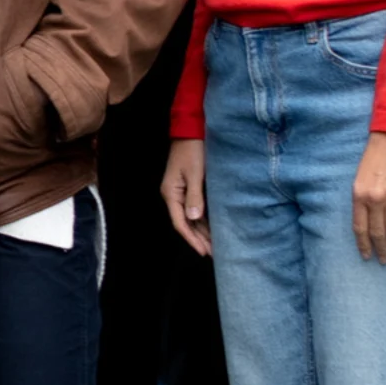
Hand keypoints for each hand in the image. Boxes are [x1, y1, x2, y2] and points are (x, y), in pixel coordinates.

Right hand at [162, 140, 209, 256]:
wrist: (191, 131)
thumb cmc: (193, 150)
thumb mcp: (195, 173)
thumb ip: (195, 196)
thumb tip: (194, 218)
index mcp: (171, 193)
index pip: (180, 223)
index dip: (192, 239)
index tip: (203, 251)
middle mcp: (174, 195)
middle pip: (185, 223)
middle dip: (198, 239)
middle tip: (212, 253)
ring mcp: (181, 192)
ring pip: (190, 217)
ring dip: (201, 231)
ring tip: (214, 244)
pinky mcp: (189, 187)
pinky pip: (195, 208)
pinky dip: (203, 220)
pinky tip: (212, 227)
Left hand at [350, 132, 385, 263]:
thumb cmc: (375, 156)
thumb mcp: (360, 177)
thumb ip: (362, 198)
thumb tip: (366, 219)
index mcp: (359, 195)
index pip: (359, 227)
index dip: (363, 244)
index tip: (366, 256)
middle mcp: (375, 198)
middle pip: (377, 231)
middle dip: (380, 249)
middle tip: (384, 260)